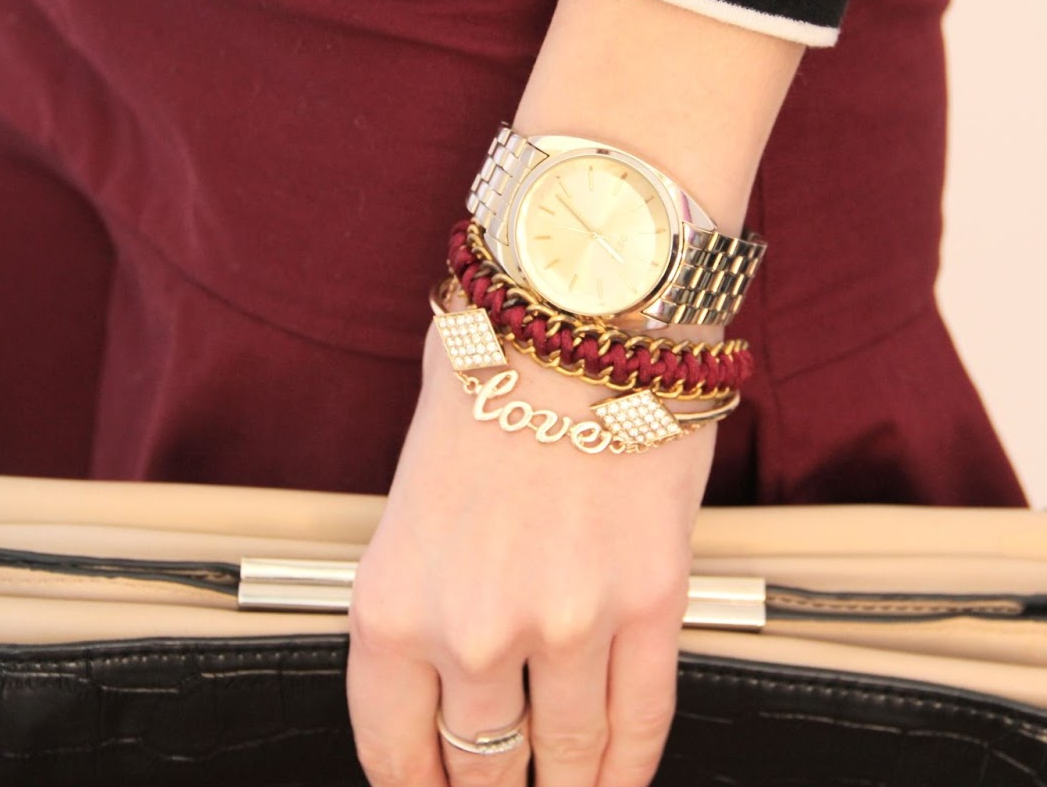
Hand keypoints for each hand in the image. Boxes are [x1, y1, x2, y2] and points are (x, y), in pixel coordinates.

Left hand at [345, 311, 718, 785]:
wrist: (581, 306)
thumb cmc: (493, 368)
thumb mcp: (410, 488)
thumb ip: (421, 585)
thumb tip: (439, 655)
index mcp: (394, 603)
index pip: (394, 751)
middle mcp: (475, 632)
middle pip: (483, 766)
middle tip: (501, 785)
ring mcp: (570, 625)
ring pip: (570, 757)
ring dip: (566, 786)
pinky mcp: (652, 603)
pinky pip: (644, 719)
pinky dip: (631, 765)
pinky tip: (618, 779)